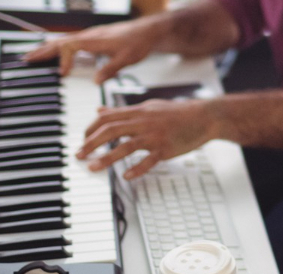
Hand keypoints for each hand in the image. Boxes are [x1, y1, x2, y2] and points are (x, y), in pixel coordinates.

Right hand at [21, 17, 162, 80]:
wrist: (148, 31)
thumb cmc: (139, 42)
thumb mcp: (127, 58)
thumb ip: (110, 69)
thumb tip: (95, 82)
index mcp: (94, 39)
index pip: (70, 46)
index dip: (63, 60)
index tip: (62, 74)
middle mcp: (89, 36)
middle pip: (60, 42)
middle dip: (42, 51)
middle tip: (25, 59)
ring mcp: (90, 37)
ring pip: (63, 41)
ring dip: (47, 48)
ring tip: (32, 56)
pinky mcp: (93, 40)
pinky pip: (70, 43)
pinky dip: (58, 48)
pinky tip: (53, 54)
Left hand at [75, 99, 217, 178]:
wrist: (204, 116)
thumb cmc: (177, 113)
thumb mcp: (148, 107)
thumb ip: (122, 111)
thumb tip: (100, 111)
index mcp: (138, 112)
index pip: (108, 118)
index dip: (91, 129)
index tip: (82, 140)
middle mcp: (144, 122)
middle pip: (111, 130)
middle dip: (91, 143)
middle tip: (78, 155)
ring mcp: (155, 136)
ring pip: (126, 146)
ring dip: (107, 157)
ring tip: (93, 167)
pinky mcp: (166, 148)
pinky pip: (149, 160)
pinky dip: (137, 168)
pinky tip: (126, 176)